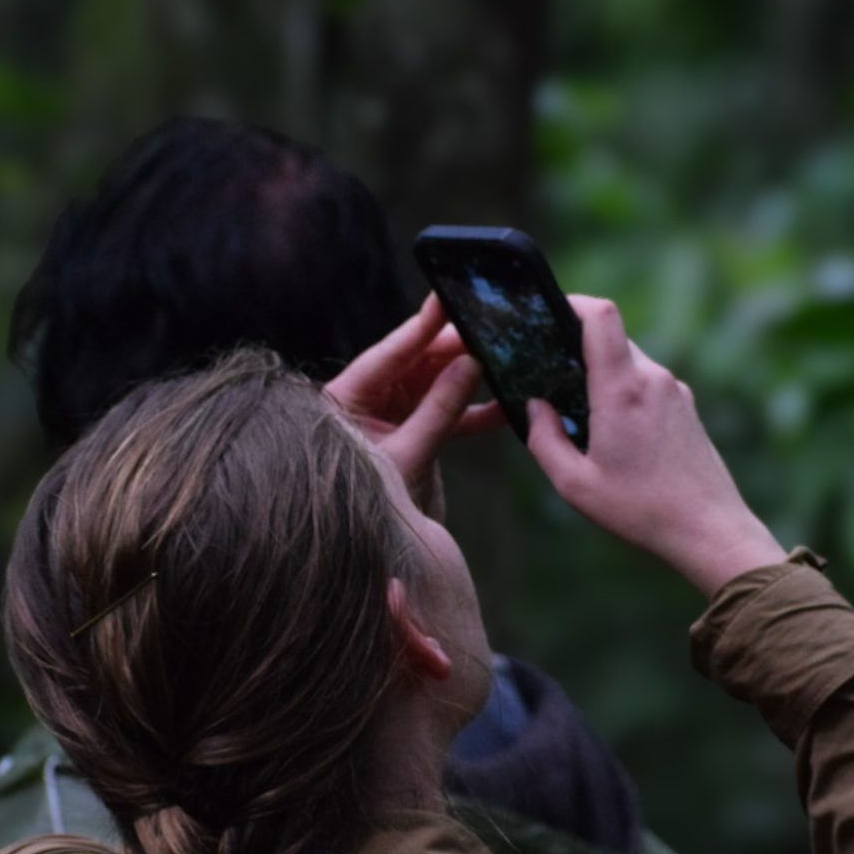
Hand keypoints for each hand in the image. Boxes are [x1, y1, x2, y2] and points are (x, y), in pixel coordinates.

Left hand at [325, 294, 505, 514]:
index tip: (447, 297)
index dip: (420, 326)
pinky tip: (506, 408)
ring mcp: (394, 416)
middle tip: (489, 327)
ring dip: (471, 378)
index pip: (389, 353)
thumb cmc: (364, 503)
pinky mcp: (416, 436)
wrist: (360, 555)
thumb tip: (471, 365)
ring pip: (437, 385)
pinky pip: (448, 416)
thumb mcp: (405, 456)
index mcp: (347, 397)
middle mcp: (369, 400)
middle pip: (417, 362)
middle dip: (455, 348)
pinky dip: (475, 413)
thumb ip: (438, 410)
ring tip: (504, 359)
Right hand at [526, 297, 786, 596]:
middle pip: (610, 338)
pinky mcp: (686, 407)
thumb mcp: (575, 485)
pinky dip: (624, 394)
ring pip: (628, 362)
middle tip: (551, 377)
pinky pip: (647, 384)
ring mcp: (675, 391)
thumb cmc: (641, 510)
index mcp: (622, 389)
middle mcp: (652, 379)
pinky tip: (614, 434)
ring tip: (581, 416)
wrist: (710, 530)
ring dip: (602, 377)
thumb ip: (543, 439)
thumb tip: (535, 406)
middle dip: (578, 350)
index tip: (548, 314)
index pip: (601, 315)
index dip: (572, 302)